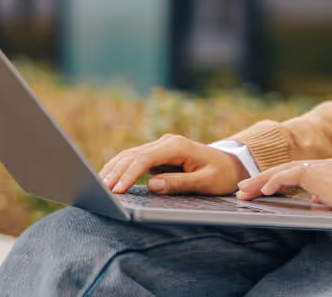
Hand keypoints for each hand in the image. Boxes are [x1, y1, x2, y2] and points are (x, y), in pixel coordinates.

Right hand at [98, 134, 248, 195]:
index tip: (117, 190)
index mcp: (177, 146)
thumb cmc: (221, 174)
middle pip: (134, 154)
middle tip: (100, 189)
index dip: (129, 174)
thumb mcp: (205, 183)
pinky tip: (110, 177)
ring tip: (99, 184)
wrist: (231, 164)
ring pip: (132, 154)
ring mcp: (162, 146)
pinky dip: (122, 167)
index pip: (146, 158)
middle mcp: (167, 142)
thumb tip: (152, 186)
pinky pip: (136, 159)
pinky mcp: (159, 153)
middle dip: (116, 171)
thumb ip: (179, 184)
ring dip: (115, 168)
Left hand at [235, 157, 331, 223]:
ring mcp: (324, 168)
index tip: (261, 187)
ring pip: (284, 170)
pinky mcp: (322, 175)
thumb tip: (314, 200)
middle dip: (262, 178)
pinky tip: (265, 191)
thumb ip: (330, 197)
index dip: (277, 178)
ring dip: (262, 180)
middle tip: (243, 187)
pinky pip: (292, 176)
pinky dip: (276, 181)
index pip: (297, 171)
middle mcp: (325, 164)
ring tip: (245, 191)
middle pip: (286, 168)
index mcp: (331, 169)